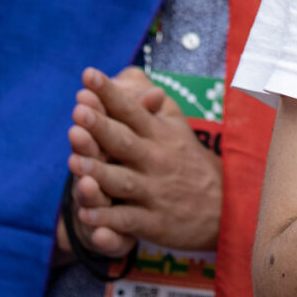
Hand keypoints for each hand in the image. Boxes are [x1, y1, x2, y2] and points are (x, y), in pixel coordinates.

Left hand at [67, 66, 222, 256]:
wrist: (223, 206)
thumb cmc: (189, 161)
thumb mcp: (176, 128)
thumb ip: (151, 107)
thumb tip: (130, 76)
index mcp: (159, 134)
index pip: (131, 110)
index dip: (109, 93)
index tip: (88, 74)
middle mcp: (155, 160)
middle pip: (124, 142)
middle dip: (100, 127)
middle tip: (78, 111)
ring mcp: (154, 192)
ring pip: (122, 181)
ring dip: (98, 172)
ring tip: (73, 162)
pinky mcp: (153, 222)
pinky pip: (127, 220)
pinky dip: (107, 219)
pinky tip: (87, 214)